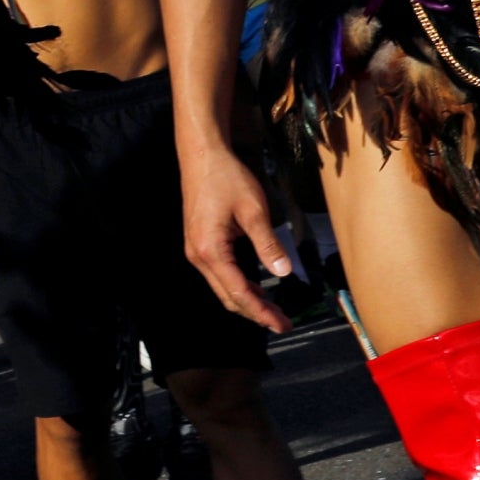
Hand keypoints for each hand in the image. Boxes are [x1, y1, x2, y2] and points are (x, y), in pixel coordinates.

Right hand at [181, 143, 295, 334]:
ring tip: (273, 310)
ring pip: (223, 288)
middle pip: (228, 297)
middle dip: (256, 313)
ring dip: (247, 300)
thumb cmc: (226, 178)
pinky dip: (238, 285)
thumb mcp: (253, 210)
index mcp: (210, 250)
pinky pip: (219, 274)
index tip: (283, 324)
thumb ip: (268, 244)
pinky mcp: (199, 244)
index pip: (238, 293)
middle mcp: (198, 256)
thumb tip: (284, 272)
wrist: (201, 155)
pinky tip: (256, 287)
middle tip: (283, 322)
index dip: (261, 312)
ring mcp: (196, 251)